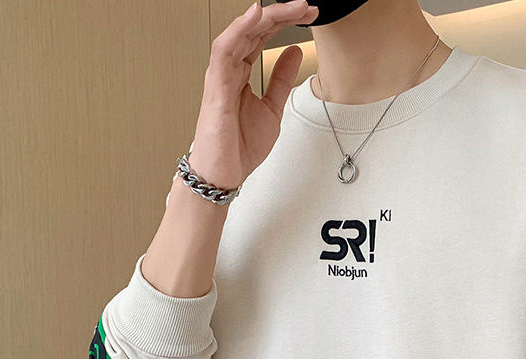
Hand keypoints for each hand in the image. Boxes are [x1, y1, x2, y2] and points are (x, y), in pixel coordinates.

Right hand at [189, 0, 319, 187]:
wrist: (224, 174)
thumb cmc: (239, 146)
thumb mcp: (272, 109)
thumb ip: (281, 80)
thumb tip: (294, 53)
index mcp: (241, 72)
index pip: (261, 36)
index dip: (285, 21)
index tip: (309, 14)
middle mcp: (229, 69)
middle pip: (252, 29)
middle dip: (280, 14)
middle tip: (305, 5)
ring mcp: (221, 76)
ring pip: (239, 33)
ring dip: (264, 17)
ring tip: (288, 7)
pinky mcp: (216, 88)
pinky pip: (224, 51)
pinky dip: (238, 31)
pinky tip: (255, 16)